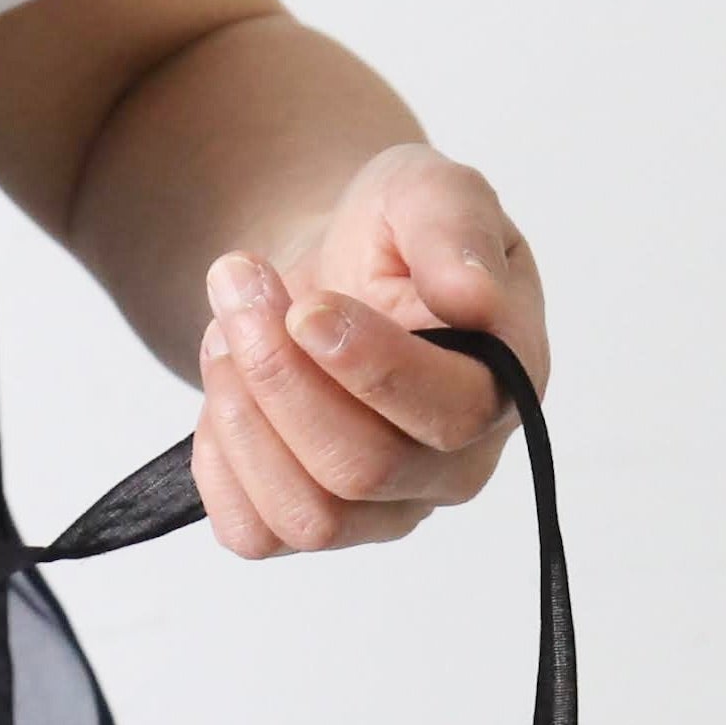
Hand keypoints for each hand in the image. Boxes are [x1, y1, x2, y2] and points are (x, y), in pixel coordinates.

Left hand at [192, 142, 548, 557]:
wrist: (326, 276)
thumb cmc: (391, 236)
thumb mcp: (428, 190)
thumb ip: (455, 228)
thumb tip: (475, 294)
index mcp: (506, 386)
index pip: (452, 414)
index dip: (371, 368)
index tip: (305, 307)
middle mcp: (453, 467)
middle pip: (363, 469)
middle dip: (282, 376)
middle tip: (238, 288)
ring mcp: (384, 511)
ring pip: (308, 516)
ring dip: (243, 417)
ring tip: (225, 331)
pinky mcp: (313, 526)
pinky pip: (254, 534)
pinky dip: (219, 462)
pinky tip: (224, 392)